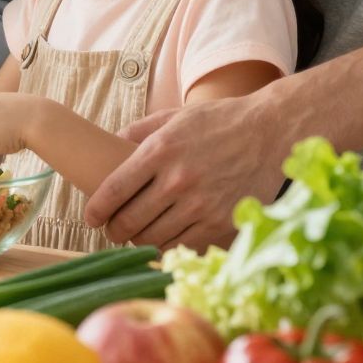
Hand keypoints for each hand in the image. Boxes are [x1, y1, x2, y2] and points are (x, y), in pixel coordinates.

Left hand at [82, 97, 289, 251]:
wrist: (271, 131)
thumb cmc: (220, 121)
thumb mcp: (175, 116)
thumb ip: (140, 132)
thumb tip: (111, 144)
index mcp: (160, 151)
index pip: (114, 190)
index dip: (96, 210)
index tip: (91, 217)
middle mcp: (178, 180)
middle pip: (130, 221)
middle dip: (114, 230)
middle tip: (112, 229)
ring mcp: (201, 205)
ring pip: (154, 238)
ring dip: (139, 240)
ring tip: (137, 235)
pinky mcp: (221, 223)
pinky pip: (183, 246)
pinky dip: (169, 246)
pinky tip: (165, 238)